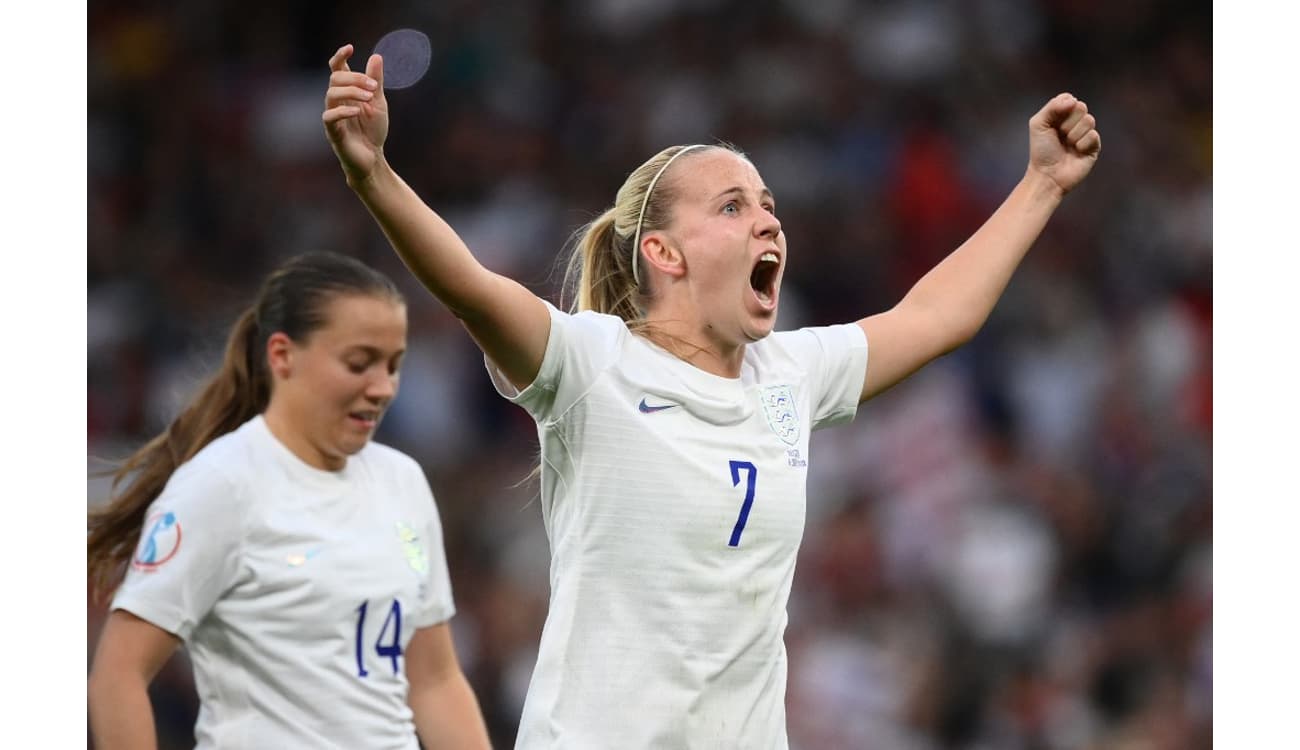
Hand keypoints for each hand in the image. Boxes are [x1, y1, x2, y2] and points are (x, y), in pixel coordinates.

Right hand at [323, 44, 388, 186]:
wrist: (373, 159)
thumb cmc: (373, 131)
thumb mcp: (379, 102)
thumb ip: (376, 81)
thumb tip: (376, 56)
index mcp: (346, 93)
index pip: (336, 69)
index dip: (339, 57)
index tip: (350, 48)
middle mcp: (336, 101)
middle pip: (335, 78)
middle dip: (355, 78)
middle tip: (374, 88)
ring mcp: (333, 116)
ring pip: (331, 93)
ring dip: (352, 92)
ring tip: (369, 98)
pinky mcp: (332, 132)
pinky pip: (329, 116)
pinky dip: (343, 110)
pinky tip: (357, 111)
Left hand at [1027, 93, 1100, 196]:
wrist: (1047, 174)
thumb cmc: (1041, 151)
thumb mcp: (1038, 124)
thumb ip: (1052, 107)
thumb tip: (1073, 100)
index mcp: (1062, 115)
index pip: (1070, 99)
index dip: (1062, 109)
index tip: (1053, 122)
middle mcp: (1075, 122)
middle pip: (1081, 107)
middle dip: (1067, 122)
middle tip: (1060, 135)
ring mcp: (1086, 133)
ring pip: (1089, 120)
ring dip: (1074, 134)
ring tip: (1068, 145)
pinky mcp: (1094, 146)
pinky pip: (1094, 135)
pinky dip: (1082, 144)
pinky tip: (1076, 152)